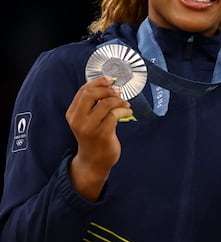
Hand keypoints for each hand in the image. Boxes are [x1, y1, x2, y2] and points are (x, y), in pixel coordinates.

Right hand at [65, 75, 131, 200]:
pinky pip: (115, 115)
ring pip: (106, 103)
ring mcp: (89, 127)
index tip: (111, 79)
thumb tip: (110, 85)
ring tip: (125, 104)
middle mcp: (78, 120)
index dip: (99, 82)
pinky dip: (124, 110)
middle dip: (108, 89)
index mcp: (72, 113)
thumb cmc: (93, 137)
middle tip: (118, 91)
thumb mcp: (87, 119)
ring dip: (119, 101)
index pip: (83, 90)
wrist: (93, 161)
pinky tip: (127, 112)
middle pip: (91, 93)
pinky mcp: (102, 134)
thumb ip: (93, 104)